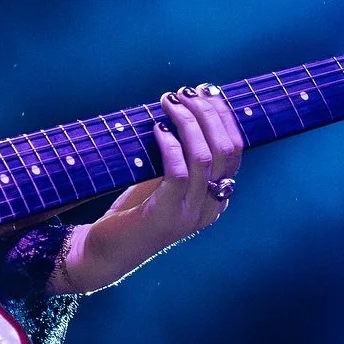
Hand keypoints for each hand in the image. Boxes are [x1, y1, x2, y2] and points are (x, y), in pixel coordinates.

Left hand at [49, 85, 243, 293]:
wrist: (107, 252)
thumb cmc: (134, 209)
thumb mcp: (163, 178)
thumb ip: (179, 154)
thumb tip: (183, 107)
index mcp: (218, 196)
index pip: (236, 149)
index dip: (223, 116)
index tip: (205, 91)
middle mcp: (211, 207)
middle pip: (226, 150)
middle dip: (207, 113)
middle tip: (184, 92)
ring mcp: (191, 215)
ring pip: (204, 157)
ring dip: (187, 122)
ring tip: (168, 102)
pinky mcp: (166, 217)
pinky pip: (177, 173)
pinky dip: (170, 146)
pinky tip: (157, 129)